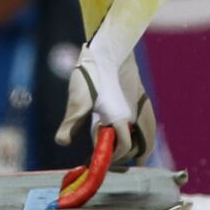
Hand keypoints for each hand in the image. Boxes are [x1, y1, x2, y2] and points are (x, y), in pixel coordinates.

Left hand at [54, 42, 156, 166]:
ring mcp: (140, 106)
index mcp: (121, 118)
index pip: (124, 147)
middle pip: (138, 145)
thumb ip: (70, 122)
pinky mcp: (140, 99)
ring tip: (130, 156)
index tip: (99, 159)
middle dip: (126, 155)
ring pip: (147, 134)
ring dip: (139, 146)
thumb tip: (61, 142)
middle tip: (110, 160)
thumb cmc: (92, 74)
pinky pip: (147, 121)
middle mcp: (134, 115)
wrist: (108, 49)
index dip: (113, 157)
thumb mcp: (78, 98)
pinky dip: (144, 133)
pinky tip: (130, 131)